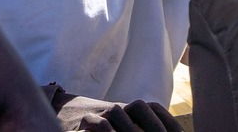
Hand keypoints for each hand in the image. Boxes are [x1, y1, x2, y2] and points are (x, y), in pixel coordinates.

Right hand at [57, 95, 180, 131]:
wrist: (67, 115)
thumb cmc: (103, 128)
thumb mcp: (124, 127)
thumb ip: (141, 128)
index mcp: (132, 110)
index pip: (155, 109)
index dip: (169, 122)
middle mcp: (119, 107)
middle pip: (140, 107)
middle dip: (155, 125)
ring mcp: (101, 111)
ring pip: (118, 111)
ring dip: (130, 129)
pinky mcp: (84, 120)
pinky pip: (97, 123)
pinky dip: (108, 131)